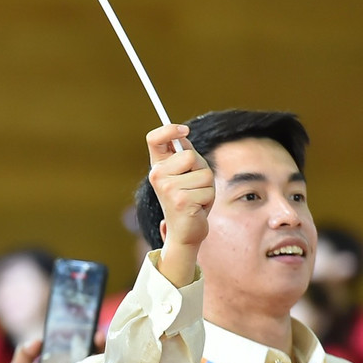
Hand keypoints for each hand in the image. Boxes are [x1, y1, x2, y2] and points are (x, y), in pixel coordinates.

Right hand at [146, 123, 212, 287]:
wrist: (184, 232)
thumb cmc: (188, 201)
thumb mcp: (185, 175)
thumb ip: (184, 156)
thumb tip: (183, 138)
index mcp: (158, 166)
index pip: (154, 139)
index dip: (169, 129)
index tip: (184, 130)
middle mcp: (157, 175)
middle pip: (190, 156)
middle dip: (201, 169)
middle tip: (194, 186)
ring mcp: (167, 188)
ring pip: (204, 174)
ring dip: (207, 188)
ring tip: (196, 199)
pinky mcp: (180, 201)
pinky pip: (208, 190)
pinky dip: (208, 200)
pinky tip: (197, 208)